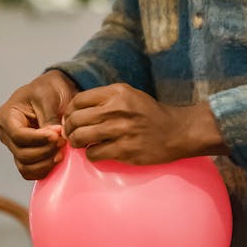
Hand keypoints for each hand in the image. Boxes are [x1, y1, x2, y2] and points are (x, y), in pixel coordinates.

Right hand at [0, 70, 77, 179]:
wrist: (55, 92)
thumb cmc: (48, 89)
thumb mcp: (49, 96)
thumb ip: (49, 117)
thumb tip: (53, 137)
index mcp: (7, 116)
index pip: (19, 136)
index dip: (39, 139)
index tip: (57, 135)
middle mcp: (7, 134)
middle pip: (22, 154)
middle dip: (46, 151)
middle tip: (63, 141)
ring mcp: (15, 147)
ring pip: (26, 166)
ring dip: (46, 162)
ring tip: (62, 151)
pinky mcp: (26, 156)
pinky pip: (30, 172)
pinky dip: (44, 170)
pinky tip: (58, 158)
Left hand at [62, 82, 225, 165]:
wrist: (176, 131)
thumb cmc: (149, 113)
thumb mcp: (129, 95)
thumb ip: (104, 99)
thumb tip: (75, 110)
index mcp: (117, 92)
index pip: (79, 100)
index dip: (70, 111)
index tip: (72, 119)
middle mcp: (117, 108)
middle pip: (76, 119)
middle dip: (69, 129)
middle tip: (72, 134)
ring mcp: (121, 130)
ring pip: (80, 137)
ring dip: (76, 143)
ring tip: (82, 144)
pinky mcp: (125, 150)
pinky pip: (94, 153)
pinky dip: (91, 155)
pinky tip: (98, 152)